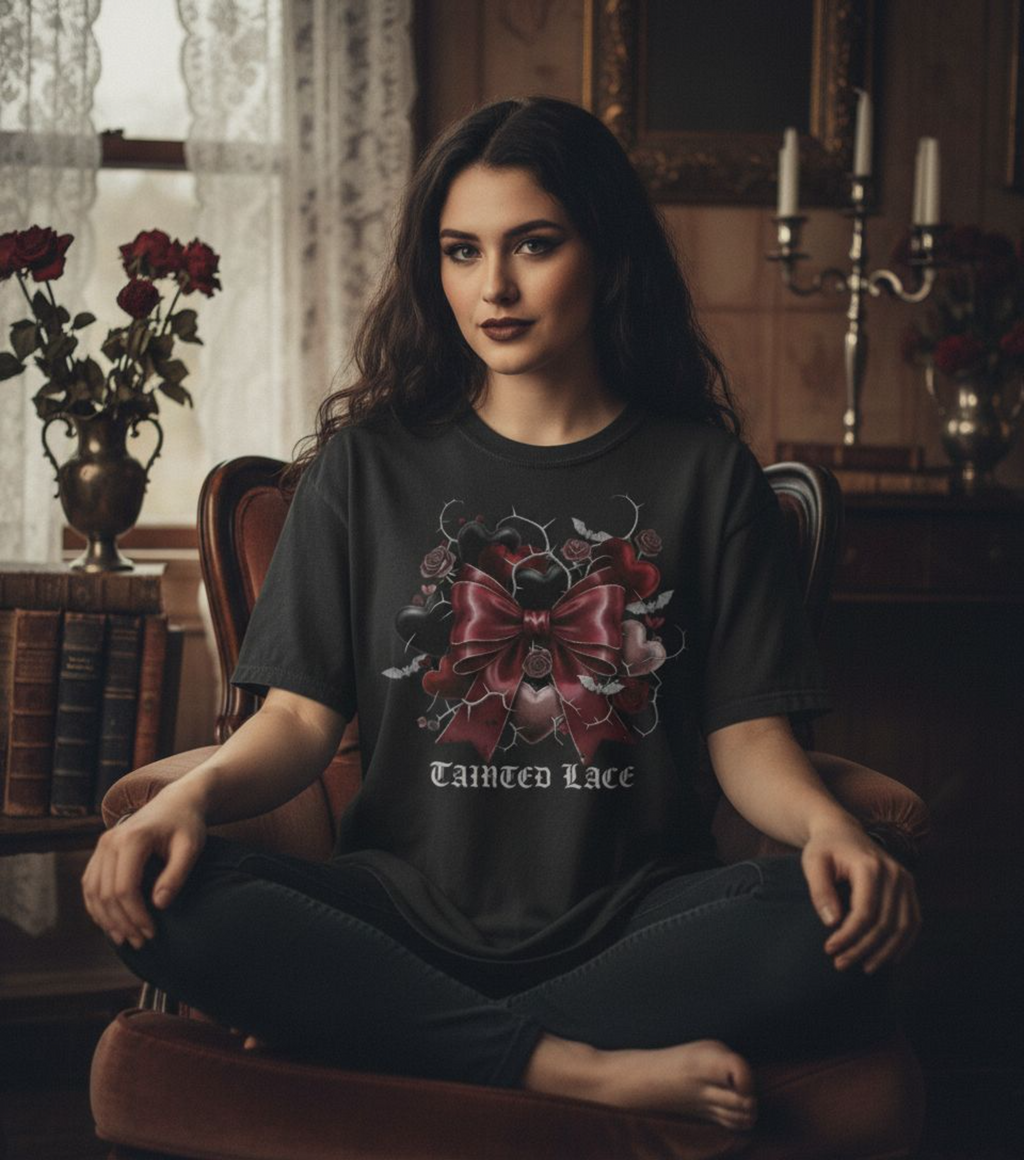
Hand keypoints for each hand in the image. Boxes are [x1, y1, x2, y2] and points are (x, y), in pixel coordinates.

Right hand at [81, 785, 206, 949]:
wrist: (177, 801)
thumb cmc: (187, 824)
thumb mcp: (191, 847)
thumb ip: (176, 875)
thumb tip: (159, 905)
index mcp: (133, 839)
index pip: (125, 888)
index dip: (135, 916)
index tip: (152, 932)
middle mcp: (110, 841)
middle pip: (106, 894)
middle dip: (122, 922)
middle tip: (141, 942)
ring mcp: (102, 845)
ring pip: (93, 892)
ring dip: (106, 919)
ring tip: (125, 939)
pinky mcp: (101, 851)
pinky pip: (90, 884)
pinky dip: (97, 906)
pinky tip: (111, 923)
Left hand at [801, 820, 920, 974]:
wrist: (841, 830)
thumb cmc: (824, 848)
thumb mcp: (813, 863)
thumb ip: (820, 890)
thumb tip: (832, 923)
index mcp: (870, 866)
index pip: (864, 912)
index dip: (848, 936)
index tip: (829, 949)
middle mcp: (894, 873)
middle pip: (884, 923)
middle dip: (862, 949)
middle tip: (840, 964)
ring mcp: (905, 880)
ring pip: (903, 926)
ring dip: (885, 952)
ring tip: (865, 968)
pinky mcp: (909, 887)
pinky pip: (913, 921)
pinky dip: (904, 942)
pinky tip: (890, 958)